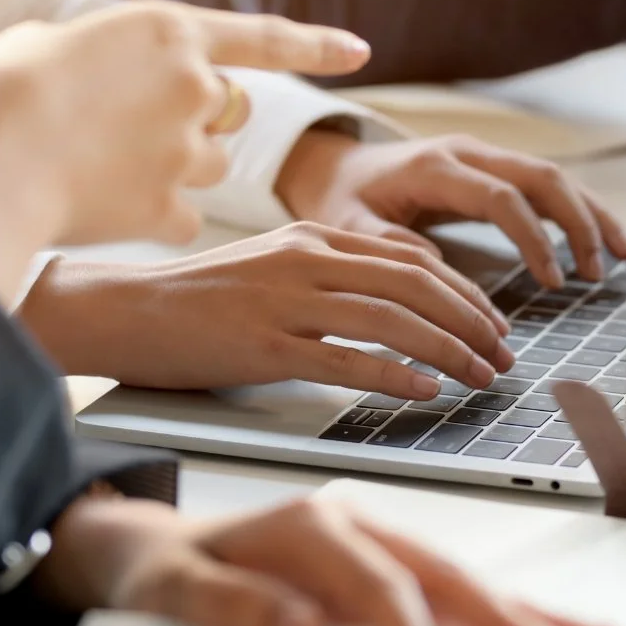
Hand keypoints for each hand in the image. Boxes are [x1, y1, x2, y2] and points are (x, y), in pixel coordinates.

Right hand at [0, 2, 368, 299]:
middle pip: (227, 108)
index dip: (317, 44)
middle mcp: (193, 87)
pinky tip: (104, 210)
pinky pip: (185, 216)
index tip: (362, 51)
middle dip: (196, 118)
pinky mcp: (172, 210)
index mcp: (165, 29)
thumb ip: (84, 50)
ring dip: (177, 166)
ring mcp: (188, 151)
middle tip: (126, 127)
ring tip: (104, 167)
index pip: (263, 35)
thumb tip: (85, 66)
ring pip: (211, 164)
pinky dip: (155, 216)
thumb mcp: (34, 43)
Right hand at [19, 223, 517, 396]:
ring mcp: (286, 301)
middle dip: (472, 322)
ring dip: (450, 351)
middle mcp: (306, 259)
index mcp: (311, 234)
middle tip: (504, 355)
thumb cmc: (194, 300)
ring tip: (482, 377)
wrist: (122, 310)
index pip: (411, 258)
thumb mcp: (270, 266)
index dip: (464, 291)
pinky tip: (428, 391)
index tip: (494, 322)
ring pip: (393, 320)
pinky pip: (347, 360)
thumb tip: (394, 307)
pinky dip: (397, 375)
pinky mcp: (265, 345)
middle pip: (416, 286)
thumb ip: (328, 274)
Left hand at [34, 494, 604, 625]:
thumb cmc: (165, 574)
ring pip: (462, 576)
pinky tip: (549, 625)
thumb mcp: (173, 593)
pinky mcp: (384, 566)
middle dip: (504, 618)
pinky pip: (450, 589)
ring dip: (523, 609)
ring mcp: (375, 541)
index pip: (380, 586)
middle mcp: (354, 523)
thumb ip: (232, 606)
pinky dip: (504, 607)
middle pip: (443, 573)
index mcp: (311, 524)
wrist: (152, 552)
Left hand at [274, 134, 625, 288]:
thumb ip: (388, 245)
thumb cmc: (343, 201)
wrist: (337, 165)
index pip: (501, 197)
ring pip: (553, 176)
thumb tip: (440, 272)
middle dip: (577, 223)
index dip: (533, 238)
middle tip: (595, 273)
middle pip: (541, 177)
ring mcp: (485, 155)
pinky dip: (578, 209)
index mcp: (434, 166)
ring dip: (588, 215)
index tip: (552, 282)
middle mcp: (468, 152)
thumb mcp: (349, 226)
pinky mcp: (494, 167)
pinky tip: (603, 239)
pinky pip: (546, 183)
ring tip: (619, 258)